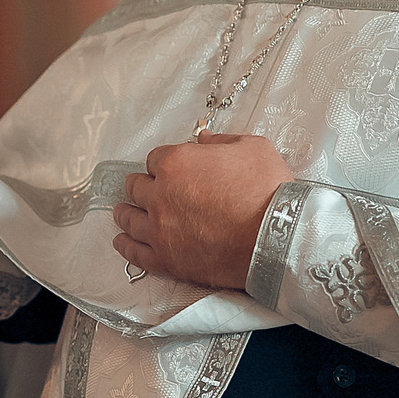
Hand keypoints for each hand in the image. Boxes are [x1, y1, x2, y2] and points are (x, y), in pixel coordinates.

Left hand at [110, 132, 293, 290]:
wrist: (276, 239)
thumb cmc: (268, 192)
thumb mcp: (252, 149)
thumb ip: (222, 141)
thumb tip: (205, 138)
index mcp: (177, 163)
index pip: (155, 159)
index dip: (163, 163)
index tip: (169, 169)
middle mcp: (160, 195)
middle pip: (137, 187)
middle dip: (140, 185)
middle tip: (142, 188)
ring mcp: (160, 229)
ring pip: (129, 218)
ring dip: (126, 212)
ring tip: (123, 212)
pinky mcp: (166, 259)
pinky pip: (135, 253)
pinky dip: (126, 245)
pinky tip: (123, 241)